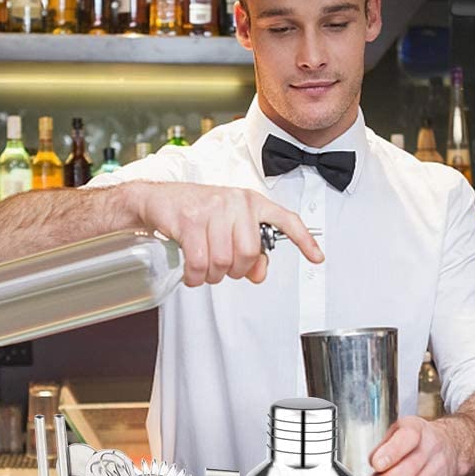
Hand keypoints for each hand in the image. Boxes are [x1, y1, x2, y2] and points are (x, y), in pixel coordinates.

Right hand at [127, 181, 322, 285]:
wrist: (157, 199)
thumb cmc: (196, 213)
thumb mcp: (228, 227)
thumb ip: (249, 252)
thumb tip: (259, 275)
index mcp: (251, 202)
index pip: (285, 220)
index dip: (304, 240)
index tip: (318, 257)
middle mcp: (236, 202)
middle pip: (248, 253)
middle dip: (235, 270)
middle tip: (223, 269)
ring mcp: (212, 209)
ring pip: (223, 261)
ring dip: (213, 275)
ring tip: (205, 269)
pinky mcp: (189, 220)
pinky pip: (200, 263)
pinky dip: (196, 276)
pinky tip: (193, 274)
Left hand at [362, 417, 459, 475]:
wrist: (450, 446)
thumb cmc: (417, 439)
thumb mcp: (399, 430)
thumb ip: (382, 444)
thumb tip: (358, 464)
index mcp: (417, 430)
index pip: (408, 438)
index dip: (392, 452)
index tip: (376, 463)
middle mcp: (430, 448)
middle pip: (410, 469)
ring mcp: (437, 470)